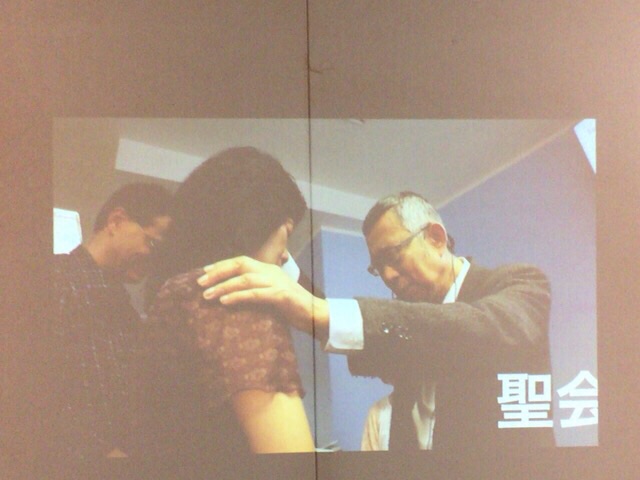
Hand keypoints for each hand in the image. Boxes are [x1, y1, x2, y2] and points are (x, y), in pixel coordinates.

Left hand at [197, 256, 328, 337]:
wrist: (316, 316)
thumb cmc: (291, 309)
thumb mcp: (270, 295)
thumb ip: (254, 291)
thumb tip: (229, 295)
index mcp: (269, 269)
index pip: (241, 261)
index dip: (221, 265)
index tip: (204, 272)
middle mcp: (272, 271)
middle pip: (240, 265)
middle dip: (218, 272)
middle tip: (200, 283)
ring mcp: (277, 282)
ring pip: (245, 279)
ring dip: (223, 286)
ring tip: (207, 295)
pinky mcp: (281, 296)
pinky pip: (255, 294)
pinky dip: (238, 296)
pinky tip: (225, 301)